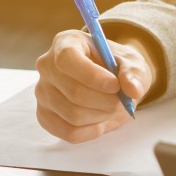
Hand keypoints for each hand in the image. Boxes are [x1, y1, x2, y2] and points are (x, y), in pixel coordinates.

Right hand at [34, 30, 155, 142]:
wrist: (110, 84)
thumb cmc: (117, 68)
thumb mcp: (131, 63)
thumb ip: (133, 73)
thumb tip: (132, 89)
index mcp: (66, 43)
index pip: (67, 59)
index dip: (92, 76)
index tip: (115, 86)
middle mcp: (47, 65)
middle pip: (74, 92)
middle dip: (106, 101)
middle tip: (121, 101)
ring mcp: (42, 92)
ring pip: (73, 115)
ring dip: (101, 116)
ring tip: (110, 107)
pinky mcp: (44, 115)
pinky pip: (68, 133)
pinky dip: (91, 132)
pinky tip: (99, 121)